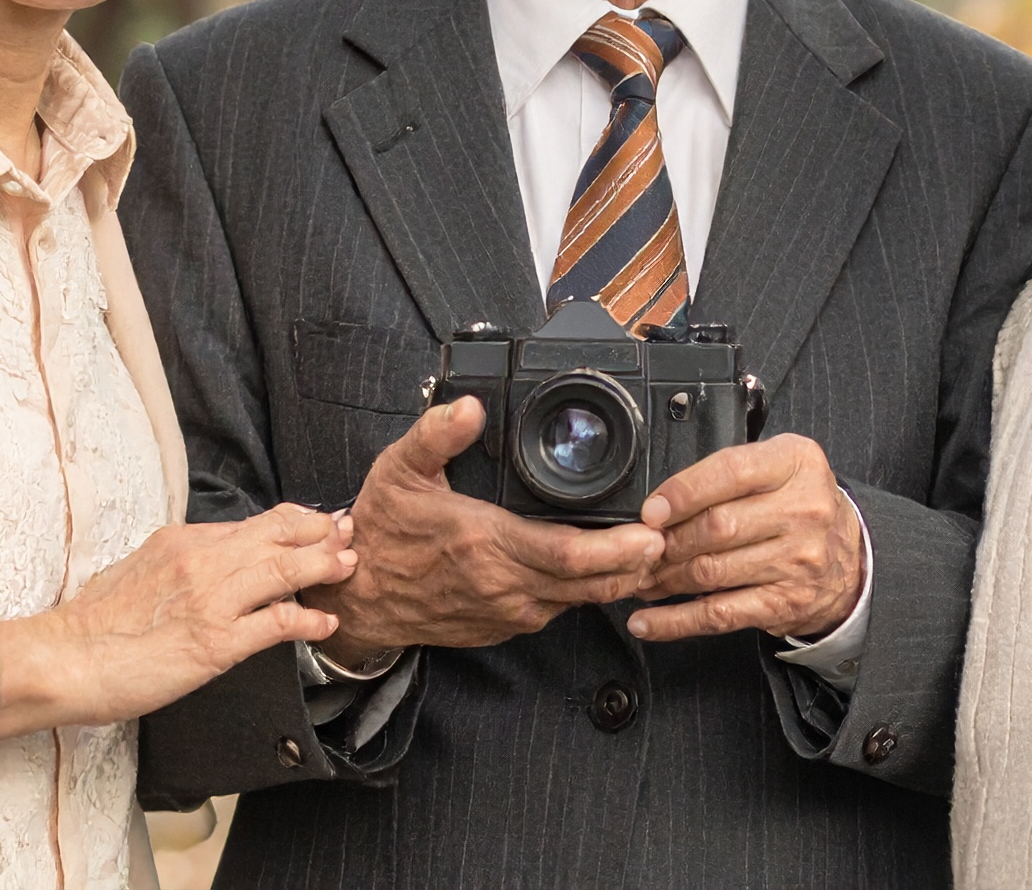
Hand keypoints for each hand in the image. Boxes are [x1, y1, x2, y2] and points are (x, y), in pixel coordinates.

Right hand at [0, 505, 355, 735]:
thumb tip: (219, 557)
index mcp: (184, 539)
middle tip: (350, 532)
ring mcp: (211, 599)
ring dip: (324, 565)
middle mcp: (202, 559)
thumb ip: (184, 558)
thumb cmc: (96, 623)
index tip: (321, 522)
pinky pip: (275, 624)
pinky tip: (325, 622)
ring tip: (350, 566)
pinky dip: (307, 620)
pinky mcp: (215, 641)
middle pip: (279, 534)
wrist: (66, 659)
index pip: (254, 522)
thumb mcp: (142, 567)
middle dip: (322, 532)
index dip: (296, 520)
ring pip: (285, 569)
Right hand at [304, 397, 666, 662]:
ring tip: (653, 547)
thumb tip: (470, 406)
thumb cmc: (383, 533)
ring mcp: (508, 611)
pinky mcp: (506, 625)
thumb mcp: (398, 470)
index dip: (618, 547)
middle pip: (590, 582)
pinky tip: (607, 565)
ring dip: (619, 577)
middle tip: (671, 537)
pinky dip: (589, 588)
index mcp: (485, 544)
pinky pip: (559, 607)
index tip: (652, 530)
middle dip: (636, 562)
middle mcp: (504, 586)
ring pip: (581, 599)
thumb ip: (436, 434)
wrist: (359, 599)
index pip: (568, 554)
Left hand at [625, 434, 862, 643]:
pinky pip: (719, 614)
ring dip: (665, 578)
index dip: (683, 491)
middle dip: (668, 540)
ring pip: (712, 571)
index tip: (652, 510)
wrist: (853, 560)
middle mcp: (803, 511)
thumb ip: (728, 470)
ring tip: (641, 575)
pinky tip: (647, 621)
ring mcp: (797, 562)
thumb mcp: (780, 465)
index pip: (731, 471)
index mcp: (796, 464)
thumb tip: (661, 502)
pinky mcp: (784, 604)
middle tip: (640, 547)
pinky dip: (675, 621)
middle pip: (717, 526)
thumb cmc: (800, 505)